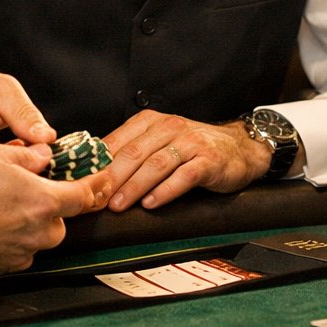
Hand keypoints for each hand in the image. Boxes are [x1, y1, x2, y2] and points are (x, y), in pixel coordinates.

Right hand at [0, 139, 111, 274]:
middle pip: (60, 220)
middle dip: (52, 204)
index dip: (97, 185)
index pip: (84, 196)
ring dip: (30, 222)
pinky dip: (11, 237)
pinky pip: (17, 250)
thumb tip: (44, 157)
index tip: (105, 179)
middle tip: (31, 187)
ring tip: (4, 203)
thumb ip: (27, 157)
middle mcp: (36, 233)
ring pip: (38, 237)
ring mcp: (18, 253)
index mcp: (43, 202)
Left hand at [100, 110, 273, 211]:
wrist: (240, 148)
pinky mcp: (208, 161)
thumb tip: (96, 173)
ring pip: (156, 164)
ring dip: (134, 186)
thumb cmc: (194, 149)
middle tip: (97, 198)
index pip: (119, 140)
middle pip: (134, 152)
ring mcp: (190, 143)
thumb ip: (133, 152)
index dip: (100, 163)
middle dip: (113, 177)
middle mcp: (170, 128)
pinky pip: (184, 176)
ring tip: (119, 205)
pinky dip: (166, 190)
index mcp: (151, 122)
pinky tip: (152, 203)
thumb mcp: (161, 142)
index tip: (86, 184)